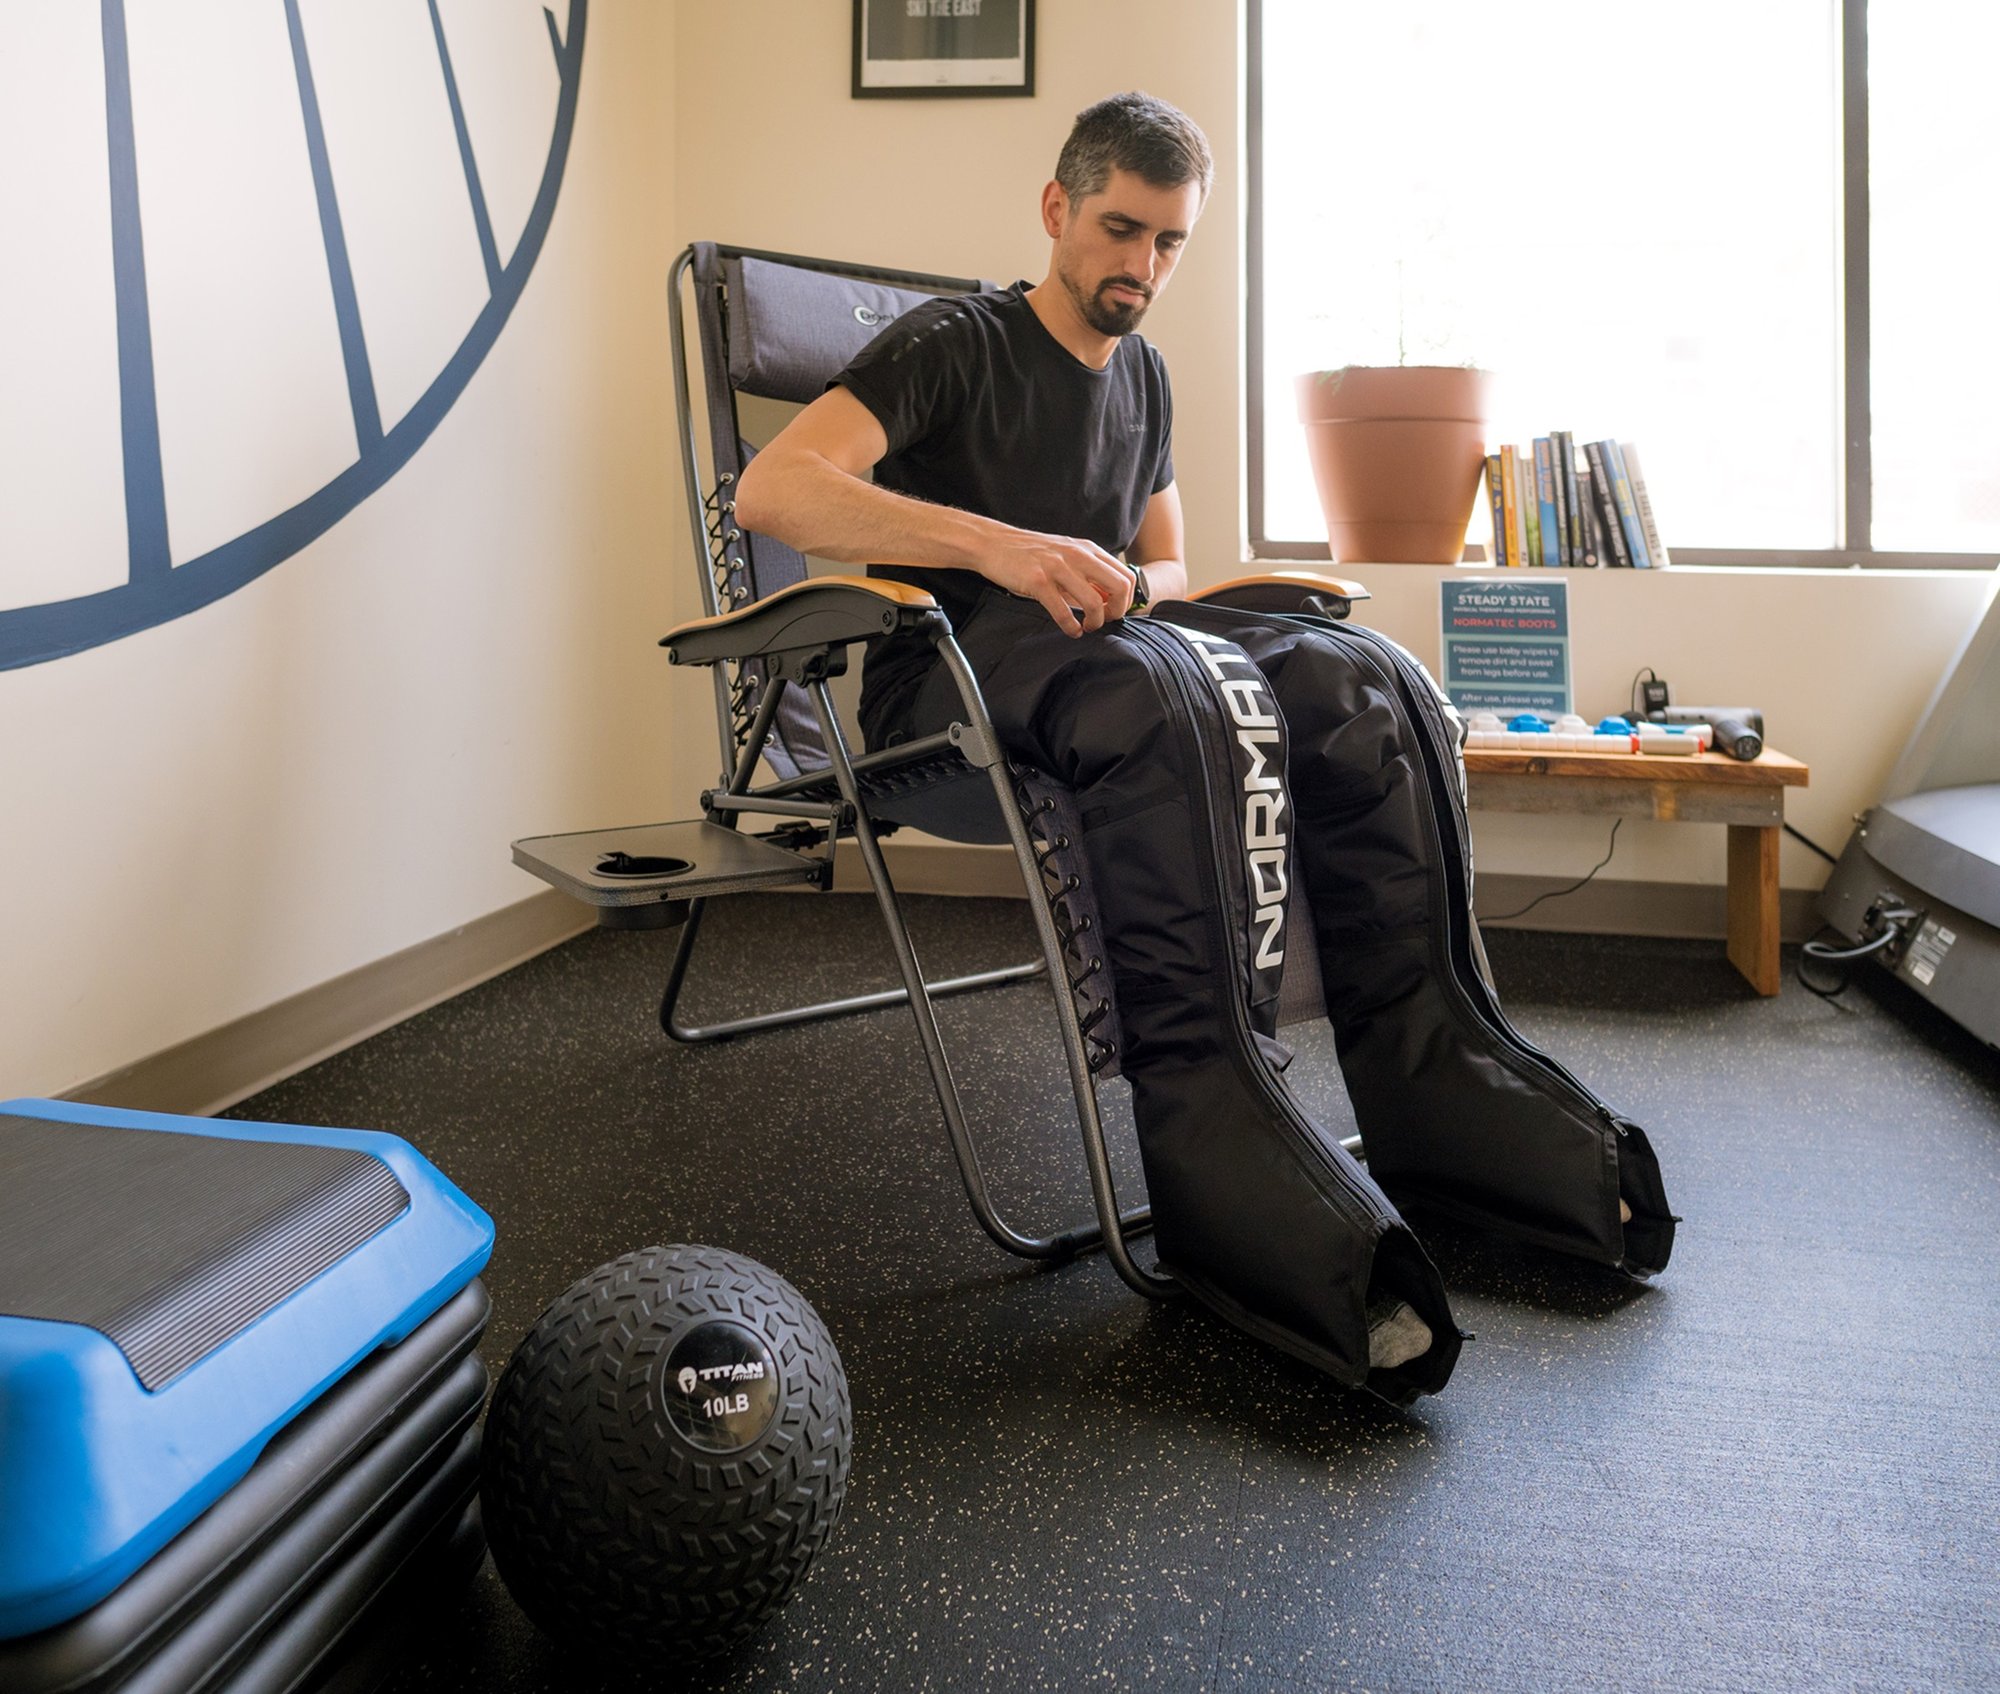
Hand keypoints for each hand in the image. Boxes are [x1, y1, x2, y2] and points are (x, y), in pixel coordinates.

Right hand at [979, 529, 1133, 634]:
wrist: (995, 544)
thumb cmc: (1030, 553)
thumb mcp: (1065, 555)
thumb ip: (1087, 574)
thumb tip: (1109, 600)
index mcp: (1087, 549)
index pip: (1126, 575)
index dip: (1127, 600)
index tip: (1115, 611)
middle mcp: (1077, 555)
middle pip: (1119, 587)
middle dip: (1117, 612)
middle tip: (1104, 622)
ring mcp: (1057, 567)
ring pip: (1094, 602)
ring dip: (1095, 622)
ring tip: (1086, 627)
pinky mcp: (1037, 581)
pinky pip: (1063, 611)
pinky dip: (1071, 627)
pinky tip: (1071, 630)